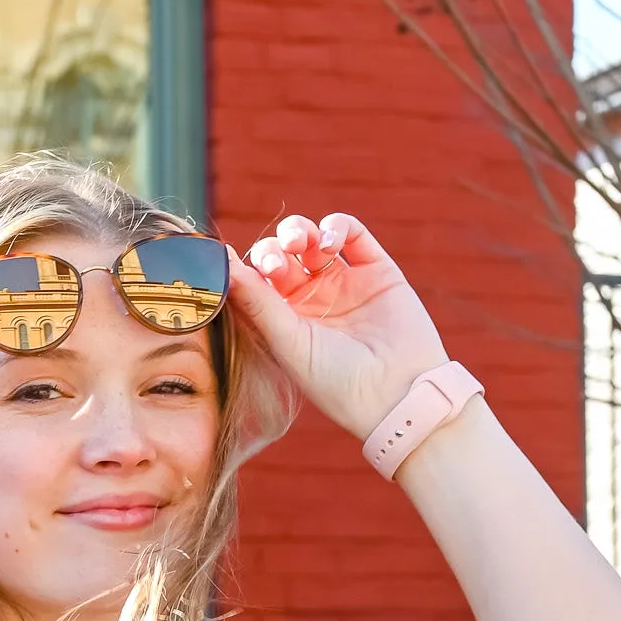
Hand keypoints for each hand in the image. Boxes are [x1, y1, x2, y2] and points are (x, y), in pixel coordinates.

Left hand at [228, 212, 448, 440]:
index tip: (237, 265)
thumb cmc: (337, 382)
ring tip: (302, 243)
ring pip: (312, 239)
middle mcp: (313, 301)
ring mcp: (344, 284)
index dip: (247, 268)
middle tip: (278, 263)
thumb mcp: (289, 343)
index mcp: (286, 323)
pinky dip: (337, 226)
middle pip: (282, 256)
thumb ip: (257, 303)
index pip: (257, 282)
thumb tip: (222, 265)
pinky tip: (331, 242)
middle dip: (274, 250)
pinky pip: (351, 232)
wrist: (398, 394)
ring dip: (300, 231)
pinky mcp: (376, 270)